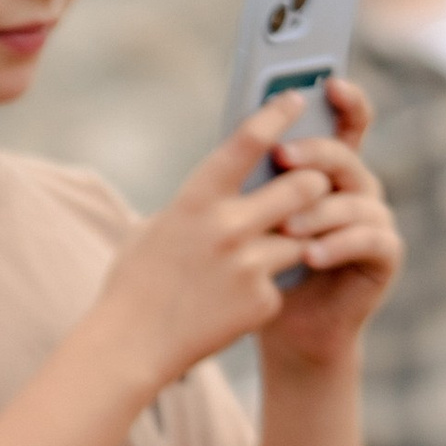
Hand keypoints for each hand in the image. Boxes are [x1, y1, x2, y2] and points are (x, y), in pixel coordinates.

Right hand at [94, 92, 334, 386]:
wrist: (130, 348)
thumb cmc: (134, 284)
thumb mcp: (154, 229)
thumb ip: (195, 205)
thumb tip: (227, 187)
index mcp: (196, 199)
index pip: (249, 141)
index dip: (278, 113)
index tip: (298, 97)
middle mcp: (228, 228)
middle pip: (302, 187)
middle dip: (314, 184)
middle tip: (313, 185)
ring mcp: (248, 267)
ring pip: (302, 236)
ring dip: (298, 238)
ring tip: (277, 246)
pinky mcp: (261, 302)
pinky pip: (283, 283)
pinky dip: (269, 287)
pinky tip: (241, 299)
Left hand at [264, 77, 403, 368]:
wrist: (283, 328)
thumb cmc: (264, 267)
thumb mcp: (256, 217)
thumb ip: (260, 176)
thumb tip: (244, 129)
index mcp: (331, 170)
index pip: (347, 123)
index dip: (347, 100)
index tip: (330, 82)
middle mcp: (359, 187)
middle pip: (345, 157)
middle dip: (314, 154)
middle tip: (282, 155)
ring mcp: (376, 219)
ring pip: (354, 200)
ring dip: (318, 211)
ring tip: (287, 227)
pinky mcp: (385, 255)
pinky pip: (367, 241)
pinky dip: (338, 246)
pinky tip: (310, 256)